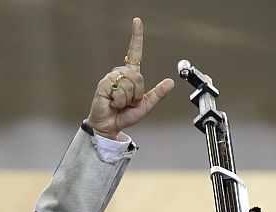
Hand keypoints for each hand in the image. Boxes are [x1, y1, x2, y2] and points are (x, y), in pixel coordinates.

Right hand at [85, 17, 173, 139]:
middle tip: (128, 103)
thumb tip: (170, 82)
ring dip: (128, 99)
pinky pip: (120, 90)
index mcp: (131, 75)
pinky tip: (113, 103)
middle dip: (137, 93)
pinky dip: (120, 101)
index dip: (136, 37)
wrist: (109, 126)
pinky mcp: (104, 84)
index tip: (137, 21)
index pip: (134, 53)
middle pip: (138, 76)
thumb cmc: (124, 116)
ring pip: (130, 83)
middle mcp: (121, 74)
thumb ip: (158, 94)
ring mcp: (112, 78)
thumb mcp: (146, 106)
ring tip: (120, 104)